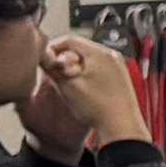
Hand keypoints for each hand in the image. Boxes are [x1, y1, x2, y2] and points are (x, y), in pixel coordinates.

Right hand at [21, 34, 139, 155]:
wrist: (122, 127)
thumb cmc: (99, 108)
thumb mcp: (68, 86)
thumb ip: (53, 68)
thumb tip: (43, 56)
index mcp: (100, 53)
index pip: (70, 39)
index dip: (52, 48)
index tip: (44, 59)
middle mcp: (112, 56)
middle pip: (80, 49)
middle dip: (64, 60)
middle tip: (56, 75)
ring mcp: (118, 67)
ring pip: (88, 60)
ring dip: (75, 68)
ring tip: (70, 85)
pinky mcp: (120, 78)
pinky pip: (98, 69)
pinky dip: (86, 75)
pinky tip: (82, 90)